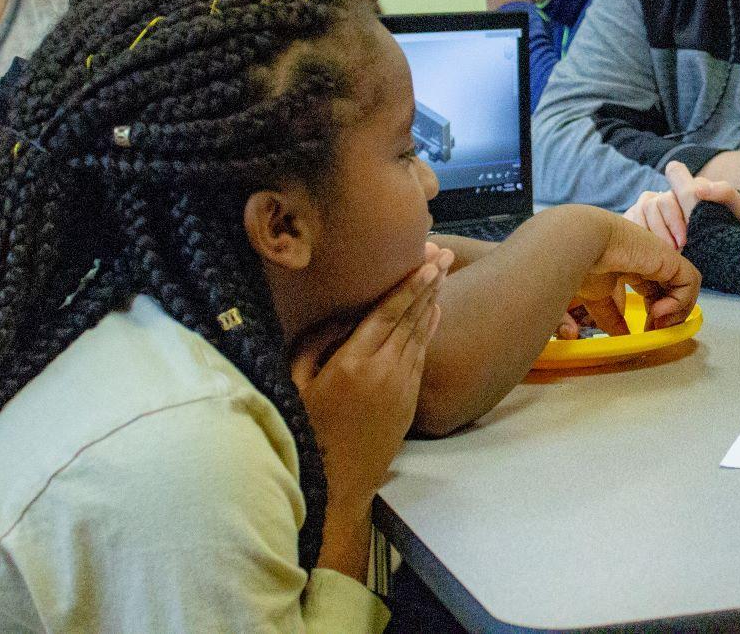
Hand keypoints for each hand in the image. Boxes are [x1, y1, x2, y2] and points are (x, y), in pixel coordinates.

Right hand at [291, 242, 449, 507]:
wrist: (338, 485)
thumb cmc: (307, 431)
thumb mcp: (296, 385)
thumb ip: (315, 345)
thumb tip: (337, 315)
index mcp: (353, 364)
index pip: (386, 313)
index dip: (408, 285)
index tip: (426, 261)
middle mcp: (384, 371)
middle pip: (411, 317)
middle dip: (429, 284)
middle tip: (444, 255)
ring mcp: (402, 386)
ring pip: (421, 334)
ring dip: (432, 302)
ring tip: (443, 274)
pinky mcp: (410, 401)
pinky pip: (423, 356)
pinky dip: (431, 330)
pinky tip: (435, 312)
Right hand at [572, 219, 700, 335]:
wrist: (583, 244)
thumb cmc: (582, 266)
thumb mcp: (597, 299)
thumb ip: (612, 318)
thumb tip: (623, 336)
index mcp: (631, 266)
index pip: (654, 291)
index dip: (655, 313)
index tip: (644, 330)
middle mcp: (649, 261)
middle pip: (672, 290)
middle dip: (669, 316)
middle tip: (656, 331)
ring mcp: (660, 258)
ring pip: (684, 286)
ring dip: (677, 311)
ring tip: (659, 324)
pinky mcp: (670, 258)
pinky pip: (689, 281)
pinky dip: (680, 301)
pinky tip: (659, 311)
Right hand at [622, 161, 739, 248]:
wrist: (728, 252)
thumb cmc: (733, 228)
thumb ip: (725, 193)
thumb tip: (698, 189)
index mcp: (690, 187)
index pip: (675, 172)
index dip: (679, 195)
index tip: (690, 228)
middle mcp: (669, 195)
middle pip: (656, 200)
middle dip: (667, 226)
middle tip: (681, 247)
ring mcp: (653, 208)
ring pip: (641, 210)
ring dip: (653, 233)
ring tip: (668, 254)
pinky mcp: (641, 223)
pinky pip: (630, 221)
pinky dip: (638, 235)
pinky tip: (649, 252)